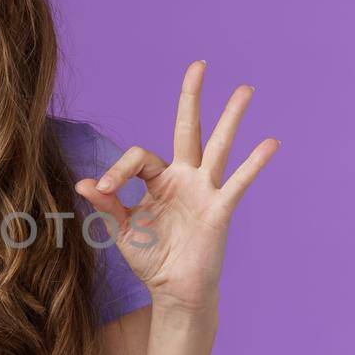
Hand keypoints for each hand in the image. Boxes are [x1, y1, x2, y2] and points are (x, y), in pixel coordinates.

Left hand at [75, 60, 278, 312]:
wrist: (173, 290)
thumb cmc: (150, 258)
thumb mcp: (122, 230)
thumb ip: (107, 206)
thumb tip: (84, 183)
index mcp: (158, 180)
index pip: (139, 157)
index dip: (117, 171)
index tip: (102, 192)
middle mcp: (183, 178)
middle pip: (188, 129)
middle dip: (192, 98)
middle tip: (199, 64)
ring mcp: (204, 191)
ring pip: (218, 147)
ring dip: (231, 118)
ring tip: (245, 89)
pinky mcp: (219, 209)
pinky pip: (239, 182)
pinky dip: (254, 163)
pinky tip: (270, 142)